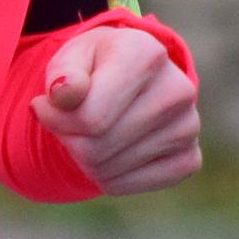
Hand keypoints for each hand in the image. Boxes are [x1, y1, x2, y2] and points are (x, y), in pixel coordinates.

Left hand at [33, 21, 201, 194]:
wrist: (131, 78)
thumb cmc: (95, 67)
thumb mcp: (71, 57)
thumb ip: (62, 73)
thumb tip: (62, 94)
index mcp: (147, 53)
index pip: (89, 117)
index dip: (56, 118)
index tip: (49, 103)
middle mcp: (177, 89)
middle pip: (96, 147)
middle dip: (70, 139)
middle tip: (70, 122)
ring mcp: (188, 127)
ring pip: (107, 170)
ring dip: (85, 158)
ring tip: (92, 132)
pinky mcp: (189, 159)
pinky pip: (126, 186)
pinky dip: (106, 177)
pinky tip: (110, 150)